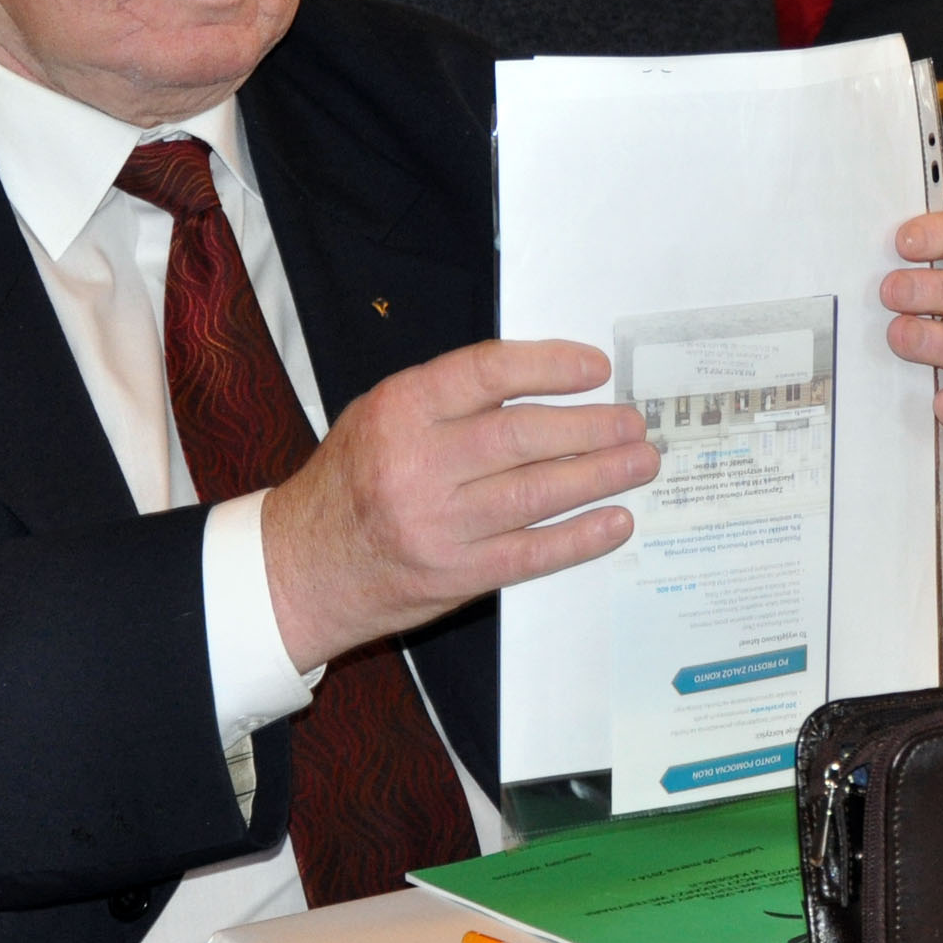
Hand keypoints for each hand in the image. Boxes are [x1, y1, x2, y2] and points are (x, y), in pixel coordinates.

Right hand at [260, 339, 658, 671]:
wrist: (303, 566)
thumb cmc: (354, 479)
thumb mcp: (382, 416)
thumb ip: (453, 398)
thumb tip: (548, 382)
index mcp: (399, 410)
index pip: (489, 372)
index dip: (551, 366)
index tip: (597, 368)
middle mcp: (416, 465)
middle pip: (522, 436)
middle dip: (590, 427)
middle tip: (633, 422)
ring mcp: (436, 526)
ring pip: (535, 493)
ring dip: (599, 476)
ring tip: (639, 462)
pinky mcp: (454, 576)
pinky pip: (530, 554)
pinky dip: (579, 538)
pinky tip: (614, 522)